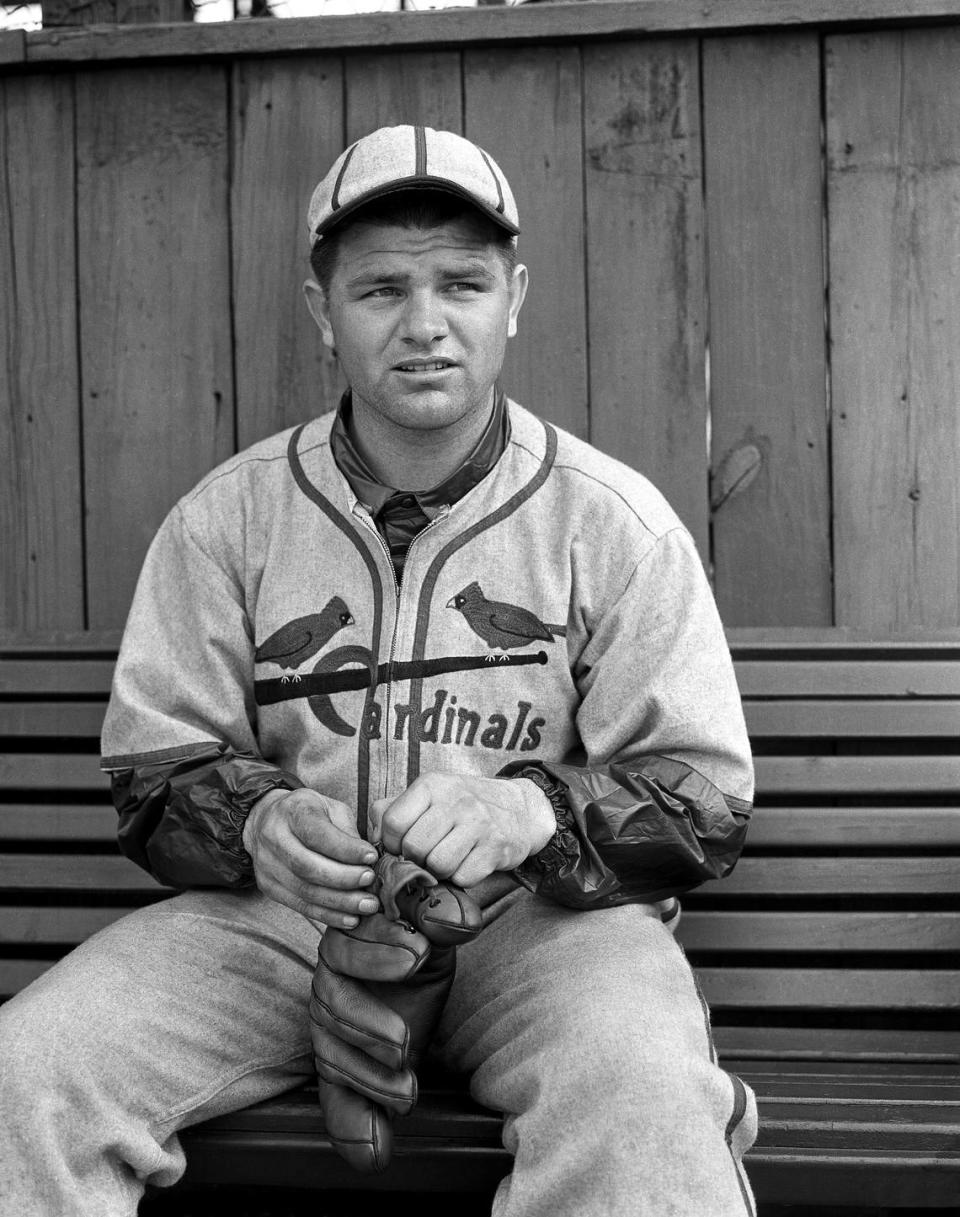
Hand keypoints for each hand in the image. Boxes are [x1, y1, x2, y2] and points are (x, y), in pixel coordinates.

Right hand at [242, 787, 379, 929]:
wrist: (266, 821)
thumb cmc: (307, 813)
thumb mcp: (330, 808)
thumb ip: (347, 831)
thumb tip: (369, 859)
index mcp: (292, 811)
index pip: (317, 834)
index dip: (345, 849)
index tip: (371, 856)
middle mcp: (274, 838)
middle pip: (308, 866)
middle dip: (344, 878)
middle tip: (370, 880)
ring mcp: (267, 865)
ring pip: (305, 891)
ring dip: (340, 902)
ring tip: (367, 904)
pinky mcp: (269, 887)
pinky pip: (301, 906)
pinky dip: (328, 915)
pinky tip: (350, 918)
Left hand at [369, 773, 555, 888]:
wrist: (521, 809)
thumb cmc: (465, 805)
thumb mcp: (430, 795)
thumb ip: (392, 810)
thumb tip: (372, 839)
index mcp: (432, 785)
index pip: (393, 821)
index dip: (391, 843)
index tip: (401, 846)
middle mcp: (456, 800)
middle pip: (414, 848)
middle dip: (416, 859)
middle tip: (428, 855)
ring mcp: (479, 823)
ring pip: (437, 865)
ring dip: (439, 871)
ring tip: (448, 859)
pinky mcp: (496, 848)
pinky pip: (463, 877)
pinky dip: (462, 878)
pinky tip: (469, 863)